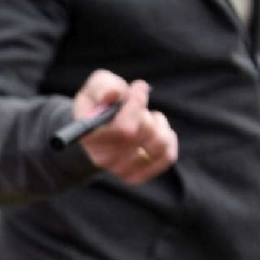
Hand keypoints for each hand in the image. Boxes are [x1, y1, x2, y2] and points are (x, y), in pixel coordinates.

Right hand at [72, 70, 177, 184]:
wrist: (98, 127)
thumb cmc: (101, 100)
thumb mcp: (98, 85)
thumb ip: (103, 87)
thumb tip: (113, 94)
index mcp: (90, 135)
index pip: (125, 128)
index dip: (137, 105)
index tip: (139, 88)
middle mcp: (102, 157)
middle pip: (143, 135)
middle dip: (146, 114)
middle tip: (140, 107)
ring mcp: (119, 169)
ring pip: (158, 145)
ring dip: (159, 126)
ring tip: (149, 119)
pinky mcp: (135, 175)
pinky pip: (166, 157)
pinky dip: (168, 140)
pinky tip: (157, 131)